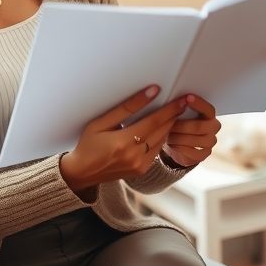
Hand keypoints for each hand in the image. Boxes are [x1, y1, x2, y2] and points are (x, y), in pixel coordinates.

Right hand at [59, 86, 187, 191]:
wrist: (82, 172)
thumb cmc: (88, 144)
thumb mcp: (101, 122)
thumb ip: (127, 108)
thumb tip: (150, 93)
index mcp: (124, 143)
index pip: (154, 121)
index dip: (170, 109)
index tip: (181, 99)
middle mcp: (135, 156)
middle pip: (162, 131)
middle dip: (173, 115)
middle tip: (183, 102)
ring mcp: (140, 166)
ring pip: (162, 141)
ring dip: (169, 126)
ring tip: (175, 112)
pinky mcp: (142, 170)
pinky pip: (157, 150)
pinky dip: (160, 138)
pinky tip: (161, 128)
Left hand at [160, 94, 220, 167]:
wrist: (178, 145)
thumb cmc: (178, 125)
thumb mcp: (180, 115)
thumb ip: (180, 108)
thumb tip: (174, 101)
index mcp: (209, 115)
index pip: (208, 109)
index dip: (198, 103)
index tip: (187, 97)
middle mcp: (214, 127)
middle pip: (198, 126)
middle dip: (180, 125)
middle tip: (167, 124)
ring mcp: (211, 142)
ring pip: (193, 140)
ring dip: (177, 138)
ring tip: (166, 135)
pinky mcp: (205, 154)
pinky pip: (192, 152)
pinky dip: (179, 148)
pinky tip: (172, 145)